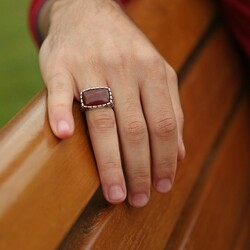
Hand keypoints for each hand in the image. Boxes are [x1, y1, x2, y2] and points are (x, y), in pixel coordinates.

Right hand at [39, 0, 184, 206]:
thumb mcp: (158, 73)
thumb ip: (171, 109)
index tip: (163, 186)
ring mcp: (90, 66)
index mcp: (151, 71)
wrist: (88, 12)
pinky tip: (63, 136)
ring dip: (110, 162)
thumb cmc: (126, 49)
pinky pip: (60, 91)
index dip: (165, 159)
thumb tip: (180, 152)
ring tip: (116, 193)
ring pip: (103, 121)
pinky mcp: (60, 66)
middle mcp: (124, 69)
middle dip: (140, 170)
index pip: (163, 124)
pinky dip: (61, 112)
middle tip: (140, 199)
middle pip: (135, 129)